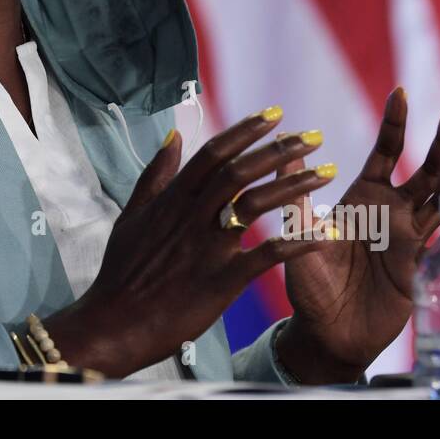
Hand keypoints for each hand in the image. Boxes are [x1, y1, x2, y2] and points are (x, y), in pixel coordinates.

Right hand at [45, 109, 338, 377]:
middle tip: (313, 136)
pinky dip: (297, 242)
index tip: (274, 114)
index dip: (245, 131)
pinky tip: (324, 233)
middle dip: (278, 150)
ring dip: (294, 185)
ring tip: (326, 172)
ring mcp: (207, 247)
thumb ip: (155, 175)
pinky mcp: (220, 280)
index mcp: (172, 199)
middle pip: (239, 171)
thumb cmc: (121, 272)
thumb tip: (173, 136)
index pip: (212, 154)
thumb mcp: (131, 215)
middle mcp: (191, 216)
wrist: (114, 324)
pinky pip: (265, 256)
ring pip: (256, 204)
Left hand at [277, 87, 439, 383]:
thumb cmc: (309, 283)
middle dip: (437, 143)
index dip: (395, 123)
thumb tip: (287, 150)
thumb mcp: (298, 232)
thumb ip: (297, 195)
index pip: (386, 152)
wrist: (324, 331)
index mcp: (365, 198)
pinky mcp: (417, 268)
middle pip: (423, 171)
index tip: (400, 92)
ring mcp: (408, 240)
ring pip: (438, 201)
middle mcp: (392, 213)